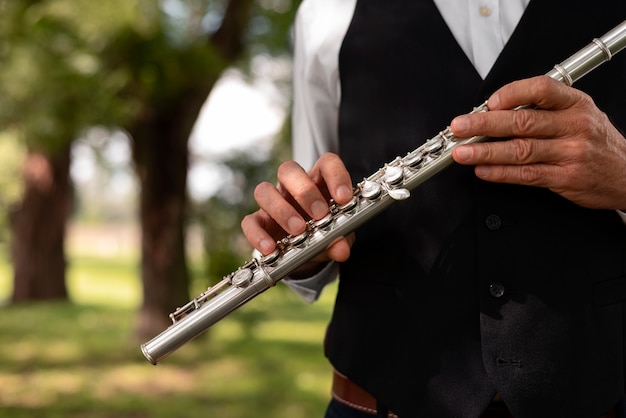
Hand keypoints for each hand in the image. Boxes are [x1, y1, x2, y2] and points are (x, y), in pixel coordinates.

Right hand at [241, 152, 355, 272]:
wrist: (308, 253)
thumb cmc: (326, 233)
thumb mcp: (338, 237)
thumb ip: (341, 240)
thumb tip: (341, 249)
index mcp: (318, 181)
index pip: (326, 164)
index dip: (336, 176)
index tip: (344, 198)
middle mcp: (292, 186)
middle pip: (288, 170)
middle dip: (305, 191)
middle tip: (320, 214)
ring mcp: (273, 202)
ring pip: (264, 190)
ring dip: (282, 210)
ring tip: (298, 231)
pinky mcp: (258, 222)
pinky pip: (250, 222)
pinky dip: (258, 235)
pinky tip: (271, 249)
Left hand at [450, 75, 625, 209]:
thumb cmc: (595, 140)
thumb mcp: (580, 113)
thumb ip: (544, 109)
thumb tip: (496, 110)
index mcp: (576, 104)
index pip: (542, 89)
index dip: (512, 93)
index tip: (488, 102)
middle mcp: (575, 126)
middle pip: (523, 122)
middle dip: (484, 125)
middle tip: (459, 127)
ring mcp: (571, 153)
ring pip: (521, 150)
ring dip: (486, 152)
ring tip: (462, 153)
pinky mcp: (565, 178)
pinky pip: (526, 175)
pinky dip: (500, 173)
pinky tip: (483, 171)